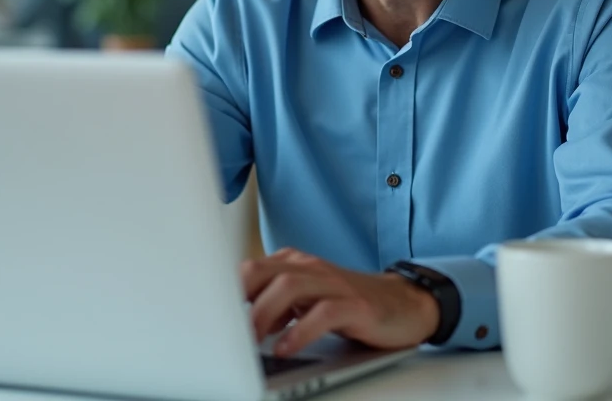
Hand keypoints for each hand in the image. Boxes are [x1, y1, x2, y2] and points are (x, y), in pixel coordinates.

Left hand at [241, 248, 439, 357]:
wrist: (404, 305)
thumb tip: (238, 325)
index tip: (207, 316)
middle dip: (238, 299)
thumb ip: (274, 306)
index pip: (249, 269)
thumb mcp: (306, 302)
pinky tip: (286, 348)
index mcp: (294, 265)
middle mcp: (311, 268)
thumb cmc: (349, 305)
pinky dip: (300, 331)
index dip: (225, 291)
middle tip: (224, 330)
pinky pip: (323, 314)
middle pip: (262, 271)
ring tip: (251, 340)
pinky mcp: (356, 305)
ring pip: (288, 287)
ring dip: (263, 314)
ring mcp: (334, 284)